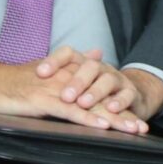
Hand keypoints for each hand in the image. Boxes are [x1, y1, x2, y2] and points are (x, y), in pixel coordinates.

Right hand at [0, 47, 155, 132]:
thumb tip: (97, 51)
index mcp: (70, 72)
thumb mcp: (48, 69)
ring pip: (90, 104)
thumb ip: (74, 63)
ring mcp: (56, 88)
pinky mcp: (43, 100)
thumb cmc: (16, 81)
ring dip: (112, 118)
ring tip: (131, 129)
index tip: (138, 118)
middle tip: (142, 127)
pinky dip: (86, 118)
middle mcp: (67, 78)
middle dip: (122, 113)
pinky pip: (69, 110)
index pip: (99, 91)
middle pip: (100, 97)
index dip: (119, 105)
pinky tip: (101, 125)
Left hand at [38, 47, 162, 129]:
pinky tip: (111, 109)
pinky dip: (119, 102)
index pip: (69, 54)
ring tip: (84, 103)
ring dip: (95, 92)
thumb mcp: (74, 82)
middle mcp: (101, 68)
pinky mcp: (131, 93)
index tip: (39, 72)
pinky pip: (127, 95)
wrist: (130, 95)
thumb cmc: (95, 90)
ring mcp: (117, 80)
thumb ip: (56, 78)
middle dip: (77, 81)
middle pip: (90, 67)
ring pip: (108, 80)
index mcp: (84, 64)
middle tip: (65, 96)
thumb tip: (31, 72)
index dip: (54, 61)